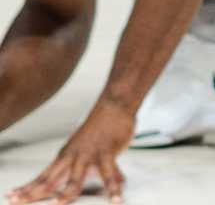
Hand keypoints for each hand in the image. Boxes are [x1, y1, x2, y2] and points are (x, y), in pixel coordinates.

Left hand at [10, 97, 131, 203]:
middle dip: (34, 194)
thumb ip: (93, 167)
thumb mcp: (88, 148)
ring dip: (67, 193)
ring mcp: (89, 155)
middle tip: (18, 203)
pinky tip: (115, 198)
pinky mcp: (106, 152)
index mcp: (65, 157)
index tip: (12, 197)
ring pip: (76, 178)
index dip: (27, 189)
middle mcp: (73, 157)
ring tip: (60, 203)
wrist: (113, 106)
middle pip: (50, 180)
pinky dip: (113, 188)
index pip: (42, 177)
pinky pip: (109, 174)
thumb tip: (105, 179)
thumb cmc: (101, 127)